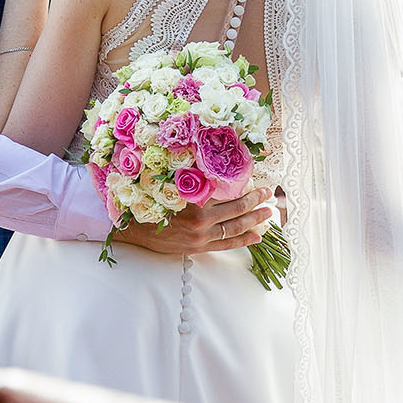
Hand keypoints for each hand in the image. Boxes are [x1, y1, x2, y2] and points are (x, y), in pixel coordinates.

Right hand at [116, 187, 277, 255]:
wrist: (132, 229)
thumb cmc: (148, 201)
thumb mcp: (168, 182)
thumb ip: (192, 173)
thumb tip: (210, 155)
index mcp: (193, 199)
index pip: (227, 191)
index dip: (244, 185)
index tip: (256, 178)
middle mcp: (200, 219)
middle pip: (236, 209)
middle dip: (255, 201)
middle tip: (269, 194)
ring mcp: (200, 236)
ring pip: (234, 227)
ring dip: (254, 220)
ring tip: (268, 213)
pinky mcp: (198, 247)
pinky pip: (226, 244)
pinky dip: (243, 240)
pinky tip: (257, 236)